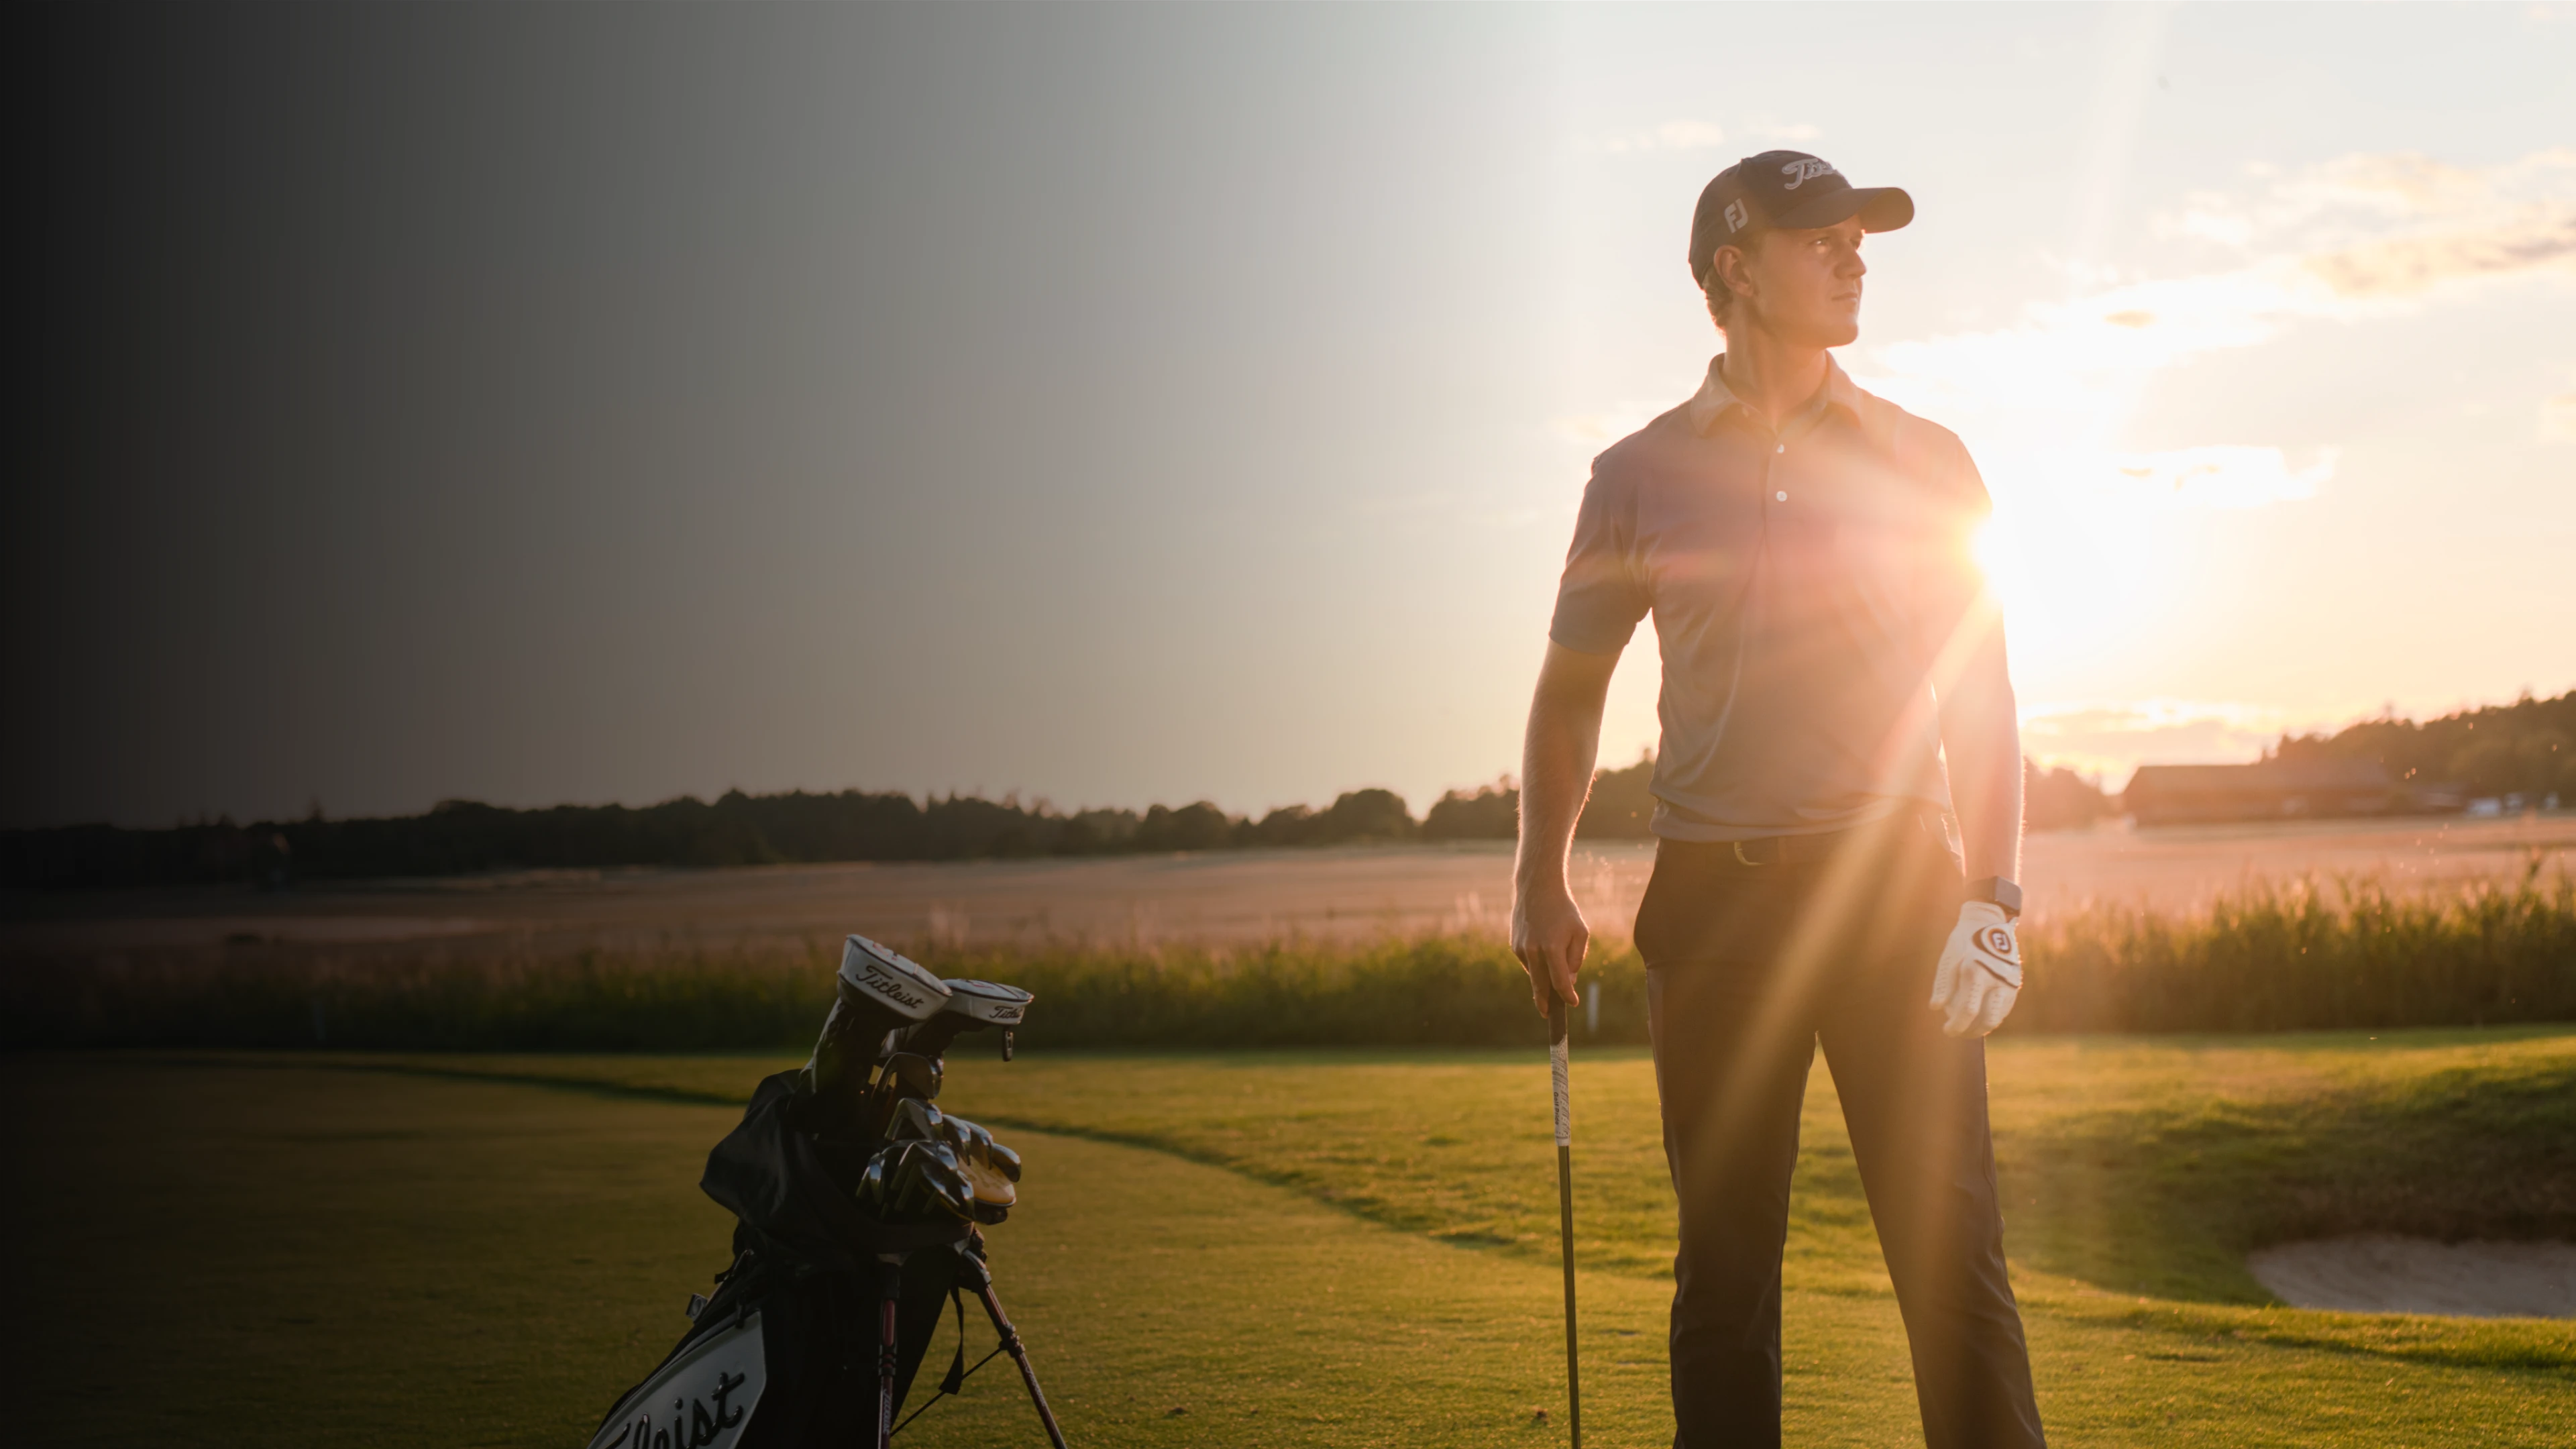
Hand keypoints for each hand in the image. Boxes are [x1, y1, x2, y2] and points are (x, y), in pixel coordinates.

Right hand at [1512, 879, 1588, 1017]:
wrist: (1537, 889)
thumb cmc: (1564, 911)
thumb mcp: (1580, 932)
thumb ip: (1576, 958)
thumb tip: (1568, 980)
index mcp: (1552, 948)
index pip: (1560, 981)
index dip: (1567, 995)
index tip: (1573, 1003)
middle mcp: (1533, 950)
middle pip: (1540, 986)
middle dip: (1544, 1002)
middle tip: (1547, 1015)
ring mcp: (1521, 948)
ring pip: (1534, 973)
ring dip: (1543, 978)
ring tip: (1553, 967)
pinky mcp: (1514, 945)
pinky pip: (1528, 962)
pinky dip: (1537, 963)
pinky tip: (1543, 948)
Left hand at [1930, 901, 2020, 1037]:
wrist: (1989, 922)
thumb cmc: (1963, 941)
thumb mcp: (1947, 959)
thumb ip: (1942, 985)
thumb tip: (1936, 1009)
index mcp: (1974, 972)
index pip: (1967, 1011)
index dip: (1956, 1026)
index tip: (1947, 1031)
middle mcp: (1995, 979)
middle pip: (1987, 1020)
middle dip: (1971, 1032)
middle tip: (1959, 1033)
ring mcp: (2008, 982)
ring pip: (1999, 1016)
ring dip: (1983, 1027)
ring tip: (1969, 1029)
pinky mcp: (2016, 982)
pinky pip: (2005, 1007)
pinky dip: (1993, 1016)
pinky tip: (1981, 1017)